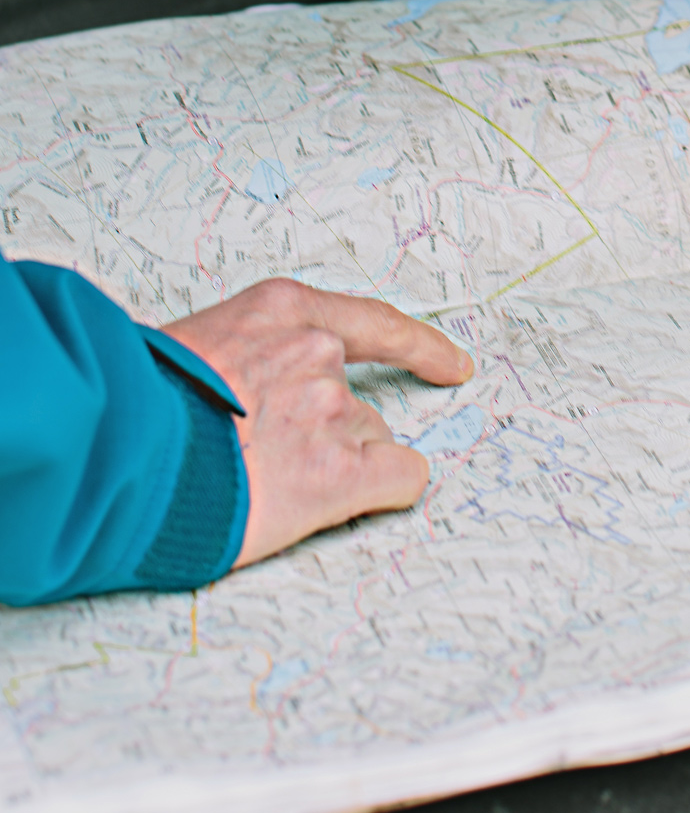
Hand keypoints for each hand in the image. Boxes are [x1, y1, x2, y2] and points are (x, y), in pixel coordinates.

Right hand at [161, 280, 472, 566]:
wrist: (112, 451)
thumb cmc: (131, 407)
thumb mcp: (187, 346)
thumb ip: (242, 357)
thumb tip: (249, 394)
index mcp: (279, 310)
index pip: (370, 322)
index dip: (418, 346)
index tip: (453, 366)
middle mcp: (315, 351)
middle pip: (355, 403)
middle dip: (322, 435)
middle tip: (255, 462)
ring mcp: (329, 410)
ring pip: (364, 443)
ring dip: (327, 467)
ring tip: (255, 484)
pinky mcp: (336, 472)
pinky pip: (400, 478)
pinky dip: (386, 490)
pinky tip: (344, 502)